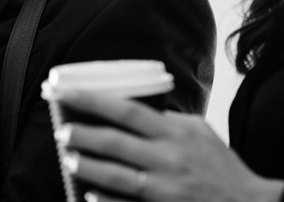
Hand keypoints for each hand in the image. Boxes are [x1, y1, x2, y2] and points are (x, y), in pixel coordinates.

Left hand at [53, 91, 283, 201]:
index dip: (93, 100)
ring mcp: (165, 188)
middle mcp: (168, 158)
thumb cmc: (221, 168)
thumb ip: (169, 120)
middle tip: (61, 129)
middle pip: (116, 142)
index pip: (127, 110)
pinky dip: (104, 201)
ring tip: (67, 158)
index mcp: (175, 133)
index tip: (68, 93)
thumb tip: (135, 108)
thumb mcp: (200, 133)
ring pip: (116, 176)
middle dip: (83, 135)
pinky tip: (86, 195)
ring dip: (87, 166)